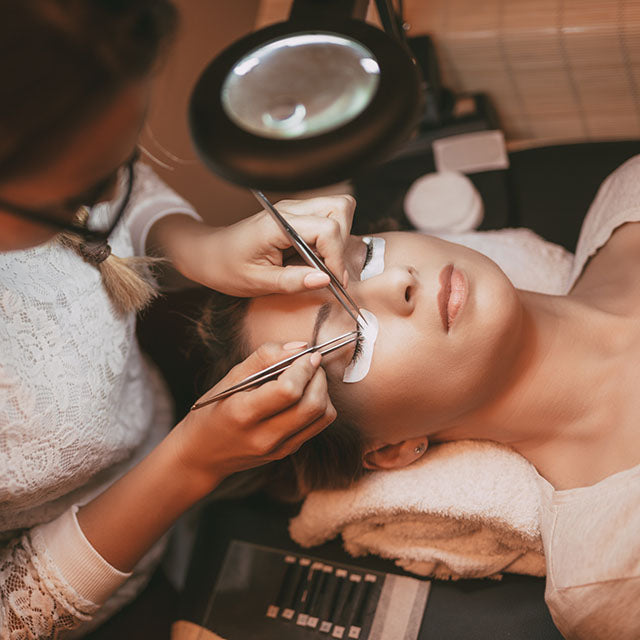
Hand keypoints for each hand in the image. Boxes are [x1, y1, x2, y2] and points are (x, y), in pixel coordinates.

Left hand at [153, 195, 355, 295]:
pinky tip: (314, 258)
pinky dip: (331, 238)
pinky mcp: (296, 217)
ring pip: (338, 208)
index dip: (336, 257)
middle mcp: (289, 210)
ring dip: (339, 237)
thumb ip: (293, 282)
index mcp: (278, 224)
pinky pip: (327, 218)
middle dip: (342, 241)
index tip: (335, 281)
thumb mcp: (258, 282)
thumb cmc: (227, 268)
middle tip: (330, 269)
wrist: (209, 255)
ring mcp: (294, 210)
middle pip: (340, 208)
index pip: (327, 228)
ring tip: (322, 263)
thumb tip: (325, 281)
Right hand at [170, 342, 335, 486]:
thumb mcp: (231, 377)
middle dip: (318, 376)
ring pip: (323, 416)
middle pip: (313, 405)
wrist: (204, 453)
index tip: (307, 354)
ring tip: (309, 378)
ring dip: (323, 390)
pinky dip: (319, 405)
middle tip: (311, 363)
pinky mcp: (288, 451)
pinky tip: (304, 395)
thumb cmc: (215, 409)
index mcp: (243, 414)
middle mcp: (264, 436)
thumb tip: (301, 347)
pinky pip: (318, 425)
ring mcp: (278, 448)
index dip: (303, 368)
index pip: (288, 390)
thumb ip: (265, 357)